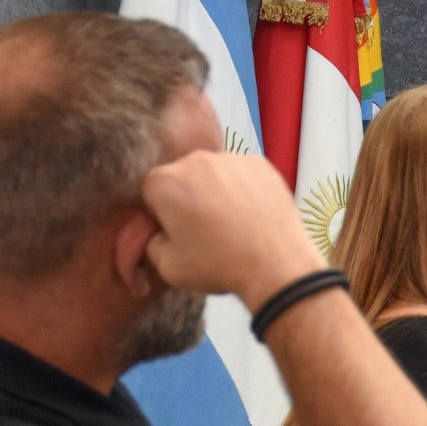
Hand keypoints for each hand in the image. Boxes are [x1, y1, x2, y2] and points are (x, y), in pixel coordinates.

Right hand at [142, 152, 325, 308]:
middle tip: (206, 228)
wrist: (274, 264)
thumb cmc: (219, 266)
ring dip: (217, 191)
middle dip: (189, 197)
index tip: (177, 230)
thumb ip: (152, 243)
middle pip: (183, 177)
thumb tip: (159, 232)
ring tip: (232, 223)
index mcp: (164, 182)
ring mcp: (230, 158)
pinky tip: (251, 214)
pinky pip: (242, 173)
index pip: (152, 191)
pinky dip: (244, 188)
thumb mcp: (168, 266)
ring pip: (214, 172)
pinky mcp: (259, 163)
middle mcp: (194, 160)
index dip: (162, 212)